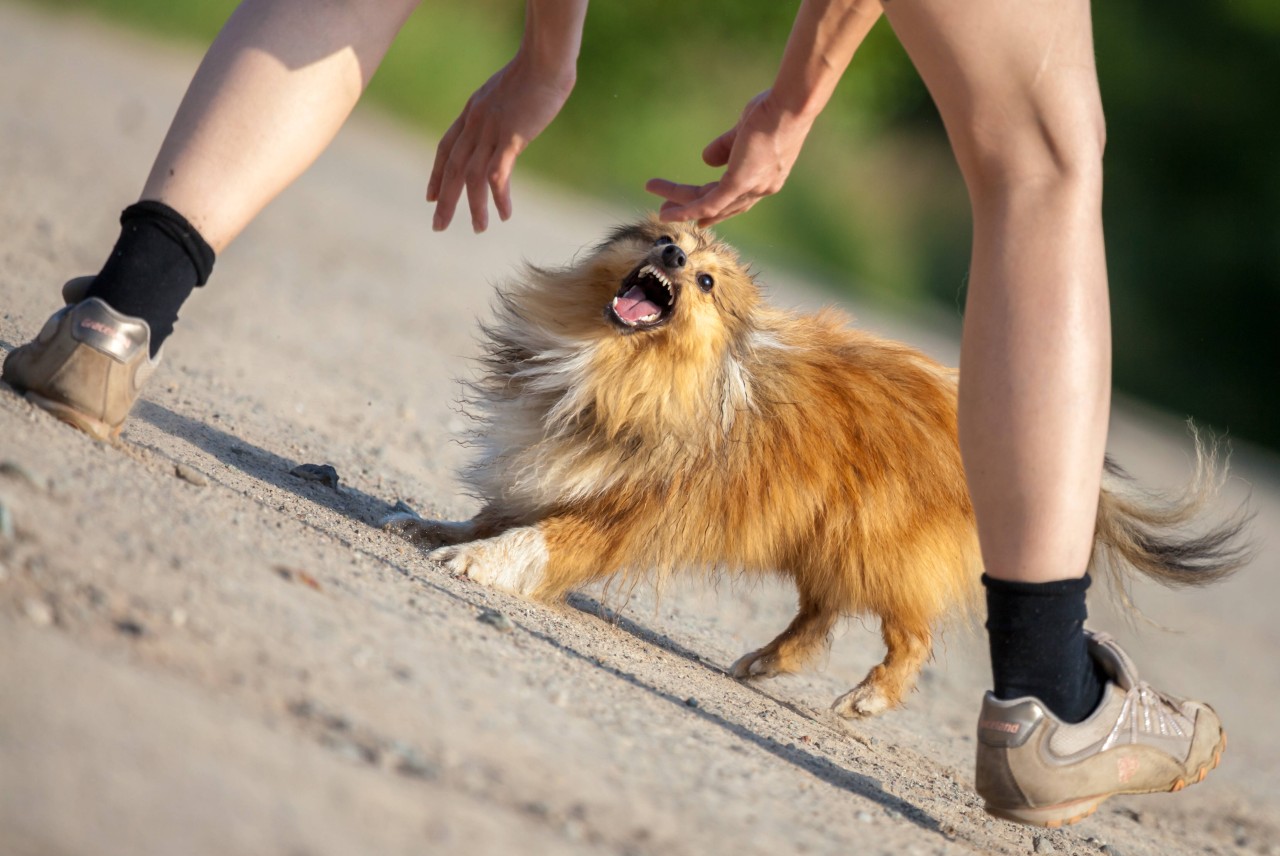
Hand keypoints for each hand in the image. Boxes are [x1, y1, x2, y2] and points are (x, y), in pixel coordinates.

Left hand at [427, 57, 573, 232]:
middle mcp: (474, 124)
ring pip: (472, 177)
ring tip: (479, 228)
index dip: (436, 174)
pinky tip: (505, 214)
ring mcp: (490, 131)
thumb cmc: (534, 73)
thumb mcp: (505, 93)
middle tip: (438, 225)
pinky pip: (498, 175)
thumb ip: (498, 110)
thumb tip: (504, 122)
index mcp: (471, 113)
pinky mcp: (510, 137)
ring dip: (474, 206)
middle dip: (444, 200)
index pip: (445, 149)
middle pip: (452, 168)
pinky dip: (499, 198)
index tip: (430, 196)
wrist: (544, 59)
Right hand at [644, 90, 813, 226]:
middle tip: (667, 212)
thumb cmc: (774, 108)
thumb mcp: (745, 129)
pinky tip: (668, 212)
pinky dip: (686, 210)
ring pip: (709, 204)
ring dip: (682, 206)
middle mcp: (761, 188)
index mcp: (766, 176)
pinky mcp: (740, 182)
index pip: (738, 200)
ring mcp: (752, 188)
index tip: (700, 219)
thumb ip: (727, 146)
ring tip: (659, 208)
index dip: (718, 210)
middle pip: (721, 206)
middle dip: (693, 210)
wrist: (790, 104)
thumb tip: (706, 159)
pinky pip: (708, 203)